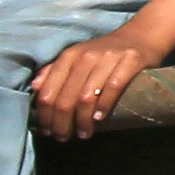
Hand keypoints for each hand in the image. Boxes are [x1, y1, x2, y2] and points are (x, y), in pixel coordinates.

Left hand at [30, 0, 174, 137]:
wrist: (140, 36)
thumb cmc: (103, 53)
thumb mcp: (76, 58)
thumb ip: (54, 71)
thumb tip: (35, 87)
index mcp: (69, 57)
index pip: (49, 93)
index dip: (45, 116)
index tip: (48, 131)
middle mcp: (86, 56)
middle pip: (66, 99)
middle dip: (62, 124)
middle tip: (64, 138)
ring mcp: (108, 58)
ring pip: (87, 97)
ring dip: (82, 121)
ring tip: (83, 134)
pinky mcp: (130, 61)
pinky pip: (113, 88)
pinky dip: (104, 106)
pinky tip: (99, 118)